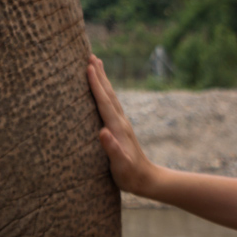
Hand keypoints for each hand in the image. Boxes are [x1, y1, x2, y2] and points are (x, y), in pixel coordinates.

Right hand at [87, 54, 155, 195]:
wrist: (148, 180)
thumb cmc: (130, 176)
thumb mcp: (120, 166)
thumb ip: (112, 149)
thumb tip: (103, 132)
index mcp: (117, 128)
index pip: (104, 102)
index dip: (95, 84)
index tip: (87, 67)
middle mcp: (120, 121)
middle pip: (108, 93)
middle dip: (99, 74)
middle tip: (90, 55)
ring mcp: (121, 123)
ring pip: (111, 96)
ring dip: (103, 79)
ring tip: (96, 64)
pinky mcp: (120, 127)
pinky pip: (110, 103)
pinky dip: (105, 91)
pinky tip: (102, 89)